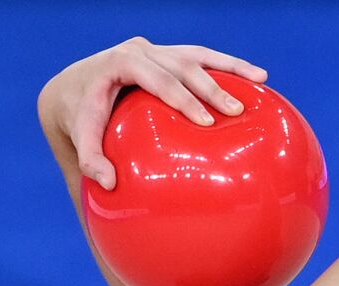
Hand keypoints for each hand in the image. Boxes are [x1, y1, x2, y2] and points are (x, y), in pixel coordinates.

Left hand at [38, 37, 267, 189]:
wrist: (77, 86)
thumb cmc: (83, 116)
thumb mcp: (82, 136)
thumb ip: (90, 159)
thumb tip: (108, 183)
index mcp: (121, 62)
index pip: (156, 78)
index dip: (181, 98)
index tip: (204, 121)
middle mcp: (141, 49)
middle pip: (182, 65)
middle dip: (211, 88)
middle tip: (235, 111)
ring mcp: (158, 49)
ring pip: (198, 55)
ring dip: (231, 67)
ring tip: (260, 79)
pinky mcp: (171, 54)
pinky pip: (203, 57)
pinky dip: (230, 65)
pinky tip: (258, 77)